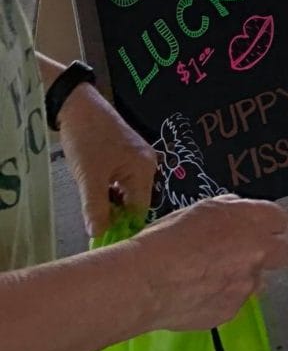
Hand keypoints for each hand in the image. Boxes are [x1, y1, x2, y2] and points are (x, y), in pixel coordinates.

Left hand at [58, 85, 157, 236]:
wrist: (77, 106)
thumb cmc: (87, 140)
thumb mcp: (90, 178)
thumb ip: (96, 209)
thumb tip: (99, 237)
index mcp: (144, 170)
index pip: (139, 211)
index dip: (123, 229)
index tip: (105, 244)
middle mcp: (147, 164)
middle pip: (134, 202)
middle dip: (116, 217)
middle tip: (95, 230)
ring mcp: (137, 159)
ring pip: (126, 193)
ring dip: (110, 205)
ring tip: (92, 215)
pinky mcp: (125, 155)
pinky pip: (121, 182)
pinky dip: (108, 192)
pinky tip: (95, 196)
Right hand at [131, 196, 287, 331]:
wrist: (147, 281)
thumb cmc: (168, 238)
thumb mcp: (202, 208)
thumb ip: (230, 210)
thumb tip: (238, 213)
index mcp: (252, 221)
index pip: (282, 221)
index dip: (275, 225)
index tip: (270, 229)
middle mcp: (257, 253)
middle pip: (285, 253)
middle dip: (274, 253)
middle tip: (251, 254)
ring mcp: (246, 285)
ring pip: (258, 280)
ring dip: (244, 277)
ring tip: (211, 276)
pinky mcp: (232, 311)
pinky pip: (235, 302)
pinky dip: (223, 297)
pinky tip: (199, 293)